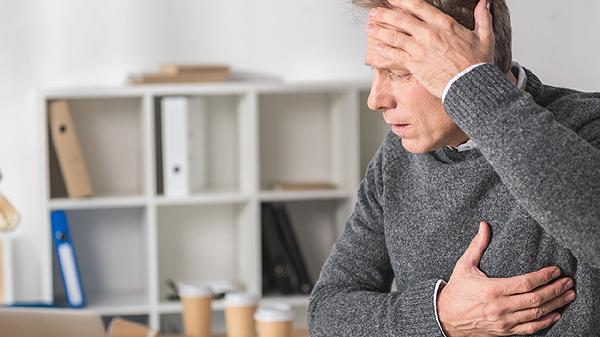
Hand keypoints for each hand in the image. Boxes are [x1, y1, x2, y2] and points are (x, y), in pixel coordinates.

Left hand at [367, 0, 493, 97]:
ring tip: (370, 27)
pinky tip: (375, 46)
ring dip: (380, 30)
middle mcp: (429, 34)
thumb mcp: (485, 36)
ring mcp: (419, 49)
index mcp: (444, 24)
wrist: (471, 85)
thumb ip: (482, 17)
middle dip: (385, 14)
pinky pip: (395, 54)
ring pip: (394, 36)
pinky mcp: (414, 65)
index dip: (403, 1)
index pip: (419, 6)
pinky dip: (384, 49)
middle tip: (374, 12)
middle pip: (401, 19)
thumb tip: (484, 3)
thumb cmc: (478, 63)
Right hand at [437, 221, 575, 335]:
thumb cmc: (456, 290)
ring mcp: (503, 322)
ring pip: (536, 314)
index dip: (543, 277)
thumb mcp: (464, 266)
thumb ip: (477, 246)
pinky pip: (530, 329)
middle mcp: (499, 307)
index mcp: (491, 289)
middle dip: (555, 290)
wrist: (445, 317)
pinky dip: (545, 322)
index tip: (555, 270)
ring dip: (555, 304)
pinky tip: (556, 314)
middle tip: (568, 282)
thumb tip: (484, 225)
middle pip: (535, 299)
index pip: (525, 283)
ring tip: (568, 295)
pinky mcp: (504, 332)